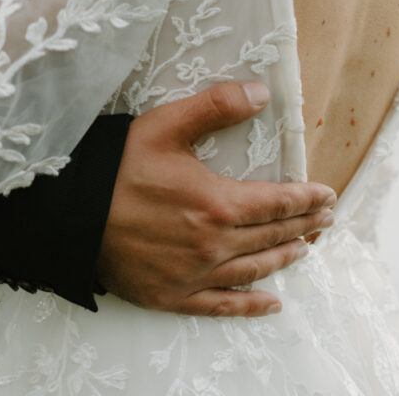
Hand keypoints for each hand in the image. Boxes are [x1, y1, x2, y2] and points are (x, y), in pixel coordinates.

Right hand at [97, 83, 335, 316]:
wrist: (71, 213)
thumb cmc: (118, 165)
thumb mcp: (167, 125)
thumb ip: (216, 106)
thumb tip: (262, 92)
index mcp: (216, 202)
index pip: (276, 201)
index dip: (305, 198)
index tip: (327, 195)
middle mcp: (213, 244)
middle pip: (271, 236)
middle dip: (303, 225)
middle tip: (326, 219)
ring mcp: (195, 275)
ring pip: (254, 268)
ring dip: (284, 257)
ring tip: (305, 248)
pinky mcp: (174, 295)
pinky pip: (223, 305)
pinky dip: (251, 304)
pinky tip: (272, 302)